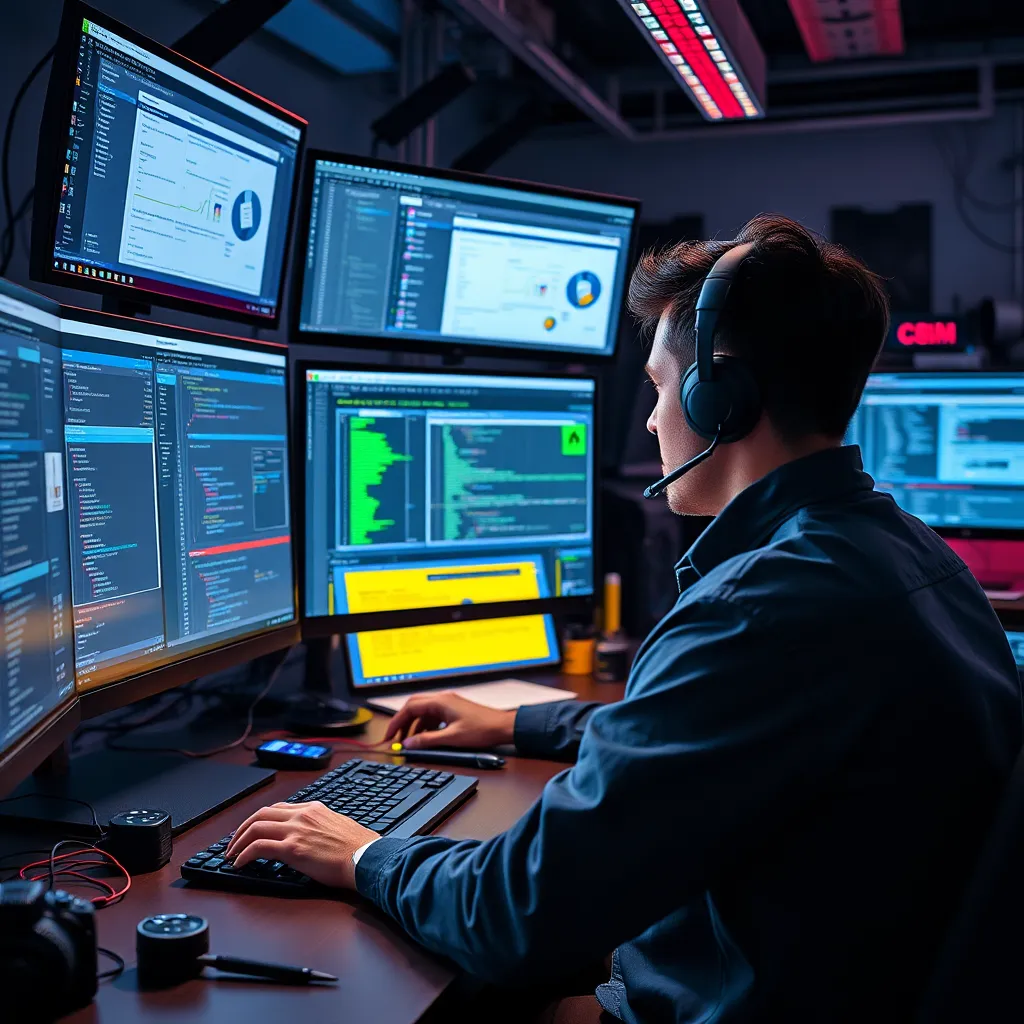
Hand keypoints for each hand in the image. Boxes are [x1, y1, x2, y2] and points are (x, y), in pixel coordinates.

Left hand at [224, 801, 378, 889]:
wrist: (366, 858)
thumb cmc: (358, 848)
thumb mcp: (339, 826)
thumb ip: (321, 826)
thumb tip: (313, 836)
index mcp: (313, 808)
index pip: (278, 808)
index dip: (260, 819)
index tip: (252, 830)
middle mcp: (302, 815)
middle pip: (261, 814)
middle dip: (242, 828)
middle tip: (233, 842)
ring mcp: (296, 830)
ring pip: (255, 827)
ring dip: (238, 841)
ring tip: (230, 854)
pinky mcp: (293, 849)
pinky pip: (259, 848)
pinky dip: (244, 854)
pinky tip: (239, 864)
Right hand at [383, 692, 515, 750]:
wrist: (503, 727)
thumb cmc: (482, 729)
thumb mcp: (451, 738)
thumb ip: (428, 740)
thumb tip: (409, 743)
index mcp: (441, 702)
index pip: (410, 708)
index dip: (396, 722)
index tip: (389, 735)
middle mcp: (443, 699)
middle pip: (414, 707)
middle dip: (403, 722)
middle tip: (395, 738)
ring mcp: (449, 704)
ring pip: (424, 712)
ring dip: (415, 726)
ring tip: (410, 742)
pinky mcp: (454, 711)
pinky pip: (434, 716)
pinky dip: (426, 727)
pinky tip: (426, 738)